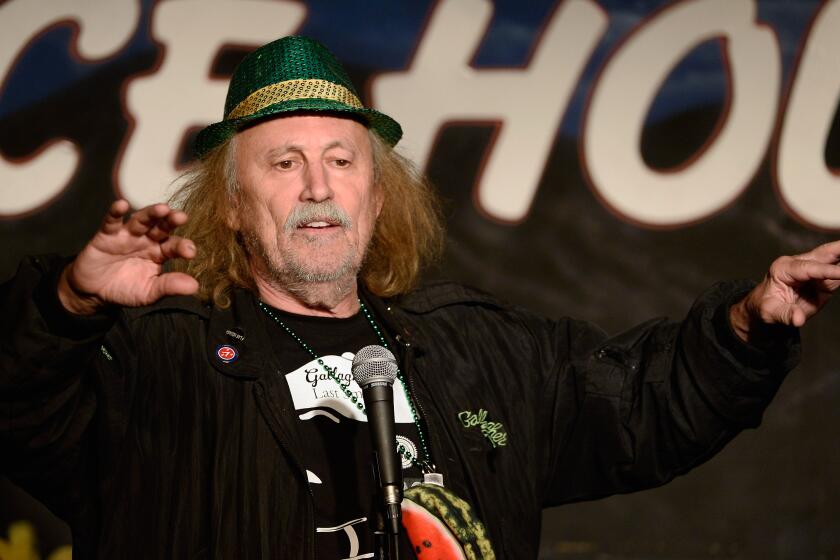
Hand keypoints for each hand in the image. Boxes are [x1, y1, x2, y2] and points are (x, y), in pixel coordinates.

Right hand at [58, 200, 198, 314]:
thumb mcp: (149, 292)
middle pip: (161, 227)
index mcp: (161, 253)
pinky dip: (115, 212)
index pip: (174, 246)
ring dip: (151, 213)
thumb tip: (194, 287)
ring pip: (140, 220)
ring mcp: (127, 235)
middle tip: (181, 217)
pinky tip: (122, 204)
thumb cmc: (126, 289)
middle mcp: (147, 240)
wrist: (95, 292)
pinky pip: (111, 221)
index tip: (190, 251)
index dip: (183, 246)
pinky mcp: (106, 235)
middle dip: (171, 221)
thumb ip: (169, 286)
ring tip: (162, 208)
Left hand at [730, 240, 839, 341]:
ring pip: (836, 258)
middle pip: (825, 253)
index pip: (809, 268)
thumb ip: (786, 314)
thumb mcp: (770, 312)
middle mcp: (799, 263)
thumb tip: (798, 320)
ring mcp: (813, 269)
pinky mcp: (824, 278)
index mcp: (784, 268)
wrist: (767, 307)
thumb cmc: (766, 306)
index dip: (827, 271)